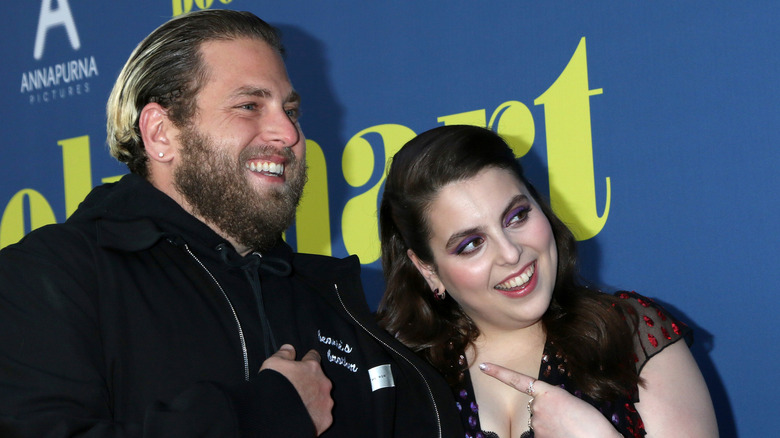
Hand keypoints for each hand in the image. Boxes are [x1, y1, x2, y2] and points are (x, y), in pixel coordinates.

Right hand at [261, 344, 333, 435]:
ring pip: (322, 398)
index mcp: (312, 368)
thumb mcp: (273, 364)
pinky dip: (314, 415)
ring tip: (299, 404)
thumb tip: (289, 348)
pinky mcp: (325, 418)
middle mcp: (323, 383)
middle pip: (319, 380)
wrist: (277, 417)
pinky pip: (322, 415)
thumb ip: (283, 354)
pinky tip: (303, 416)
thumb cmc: (275, 388)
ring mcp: (325, 402)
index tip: (305, 362)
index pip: (314, 357)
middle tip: (297, 389)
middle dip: (311, 383)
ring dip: (314, 399)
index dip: (308, 359)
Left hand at [479, 363, 620, 437]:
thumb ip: (554, 401)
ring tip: (570, 429)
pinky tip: (565, 436)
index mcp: (548, 392)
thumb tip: (547, 412)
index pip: (517, 380)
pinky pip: (541, 435)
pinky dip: (551, 435)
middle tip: (569, 420)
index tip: (484, 366)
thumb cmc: (592, 423)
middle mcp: (537, 407)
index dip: (499, 373)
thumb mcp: (572, 402)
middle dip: (548, 414)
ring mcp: (536, 424)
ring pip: (539, 424)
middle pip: (536, 408)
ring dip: (551, 426)